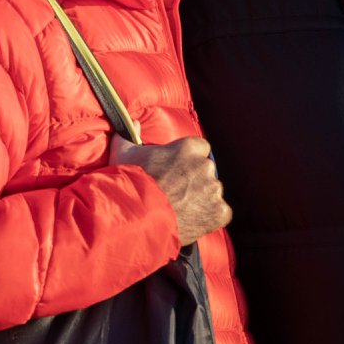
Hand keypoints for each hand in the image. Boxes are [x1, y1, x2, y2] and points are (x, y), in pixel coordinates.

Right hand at [108, 134, 230, 246]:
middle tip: (177, 193)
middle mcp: (205, 166)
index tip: (177, 171)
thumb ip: (129, 135)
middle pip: (206, 171)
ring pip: (212, 193)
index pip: (200, 148)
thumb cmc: (131, 182)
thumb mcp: (122, 153)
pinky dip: (210, 218)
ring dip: (202, 200)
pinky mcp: (219, 212)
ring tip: (181, 210)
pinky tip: (192, 221)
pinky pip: (221, 213)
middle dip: (195, 181)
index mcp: (188, 148)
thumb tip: (136, 123)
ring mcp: (213, 189)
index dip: (189, 160)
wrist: (137, 216)